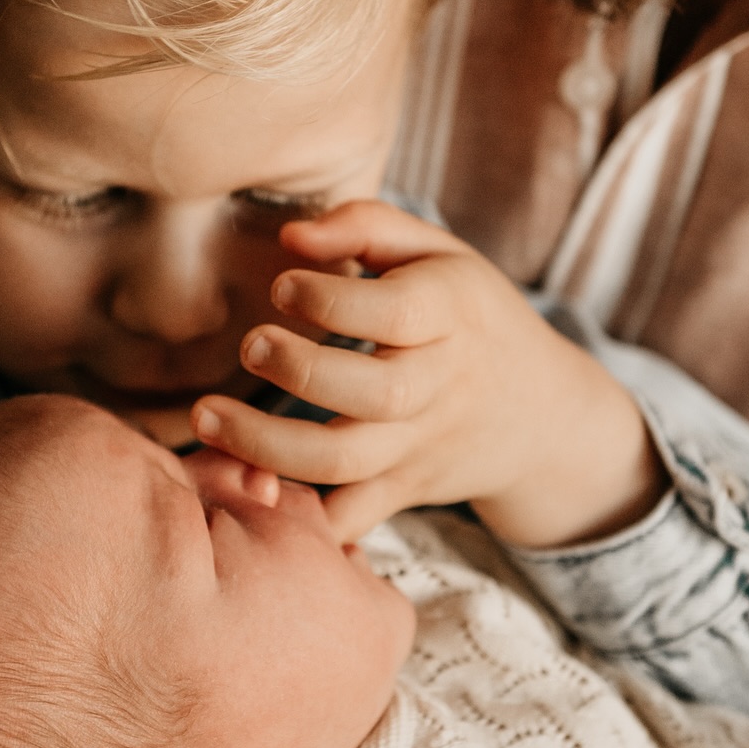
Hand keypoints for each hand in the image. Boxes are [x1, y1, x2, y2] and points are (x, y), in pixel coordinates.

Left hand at [191, 201, 664, 546]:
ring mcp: (419, 446)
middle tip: (249, 346)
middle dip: (301, 372)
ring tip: (208, 419)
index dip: (332, 300)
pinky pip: (349, 518)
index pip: (398, 313)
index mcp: (451, 314)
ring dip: (269, 448)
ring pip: (346, 462)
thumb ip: (364, 227)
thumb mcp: (438, 253)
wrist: (540, 415)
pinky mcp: (400, 490)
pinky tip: (244, 489)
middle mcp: (439, 385)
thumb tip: (291, 237)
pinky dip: (297, 520)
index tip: (281, 285)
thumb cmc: (470, 315)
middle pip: (374, 395)